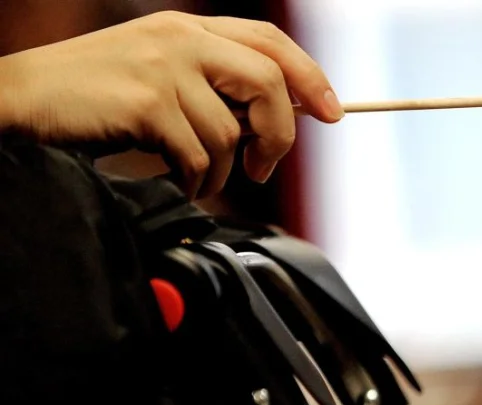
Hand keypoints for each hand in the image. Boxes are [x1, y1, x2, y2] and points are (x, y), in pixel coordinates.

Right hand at [0, 11, 343, 198]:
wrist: (17, 101)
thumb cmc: (89, 99)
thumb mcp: (156, 75)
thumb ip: (211, 85)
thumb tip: (273, 120)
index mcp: (186, 28)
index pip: (270, 42)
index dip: (309, 77)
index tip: (331, 112)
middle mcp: (179, 38)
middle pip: (268, 81)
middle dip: (280, 132)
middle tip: (263, 166)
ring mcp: (162, 67)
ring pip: (230, 131)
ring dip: (221, 170)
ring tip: (196, 178)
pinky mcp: (146, 102)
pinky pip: (199, 155)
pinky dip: (195, 180)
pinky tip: (177, 180)